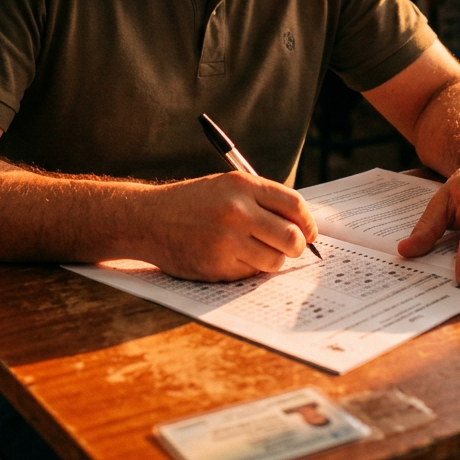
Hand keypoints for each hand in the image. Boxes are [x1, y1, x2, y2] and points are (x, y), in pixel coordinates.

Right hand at [142, 173, 317, 281]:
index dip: (308, 222)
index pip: (294, 205)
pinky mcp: (217, 265)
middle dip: (297, 246)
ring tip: (256, 252)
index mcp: (243, 185)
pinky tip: (231, 257)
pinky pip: (250, 273)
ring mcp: (227, 240)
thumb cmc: (193, 202)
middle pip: (292, 237)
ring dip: (272, 260)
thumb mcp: (226, 186)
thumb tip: (301, 225)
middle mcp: (237, 211)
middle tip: (291, 248)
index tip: (309, 232)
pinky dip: (248, 269)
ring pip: (275, 260)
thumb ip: (261, 200)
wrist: (149, 219)